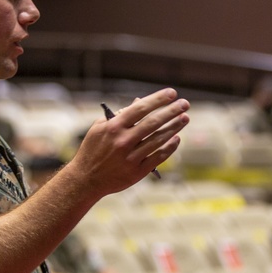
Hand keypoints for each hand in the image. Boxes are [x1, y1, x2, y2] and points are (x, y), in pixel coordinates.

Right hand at [67, 88, 188, 198]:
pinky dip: (169, 147)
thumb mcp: (100, 129)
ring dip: (174, 127)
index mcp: (114, 127)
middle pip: (153, 123)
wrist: (86, 179)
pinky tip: (177, 139)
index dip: (158, 99)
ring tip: (185, 118)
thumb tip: (139, 101)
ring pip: (158, 139)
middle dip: (171, 111)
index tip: (172, 93)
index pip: (140, 108)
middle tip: (185, 104)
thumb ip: (120, 115)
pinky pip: (158, 157)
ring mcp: (131, 157)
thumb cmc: (93, 150)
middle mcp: (123, 141)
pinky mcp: (137, 171)